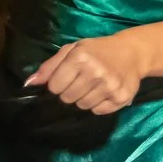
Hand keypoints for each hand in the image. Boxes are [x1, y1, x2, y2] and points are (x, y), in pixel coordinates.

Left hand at [26, 32, 150, 114]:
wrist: (133, 52)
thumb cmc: (98, 50)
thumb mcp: (72, 50)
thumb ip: (49, 66)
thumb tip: (30, 84)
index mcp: (80, 58)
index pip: (55, 87)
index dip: (58, 85)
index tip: (67, 79)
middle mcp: (95, 72)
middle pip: (68, 98)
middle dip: (70, 93)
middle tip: (81, 83)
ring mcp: (110, 86)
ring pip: (83, 106)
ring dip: (84, 99)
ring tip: (93, 87)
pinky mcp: (122, 97)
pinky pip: (99, 111)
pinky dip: (99, 105)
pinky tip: (104, 93)